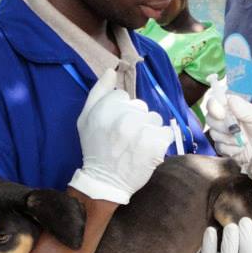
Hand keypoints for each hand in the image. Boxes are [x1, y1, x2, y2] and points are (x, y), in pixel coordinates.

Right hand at [69, 69, 173, 204]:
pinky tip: (148, 150)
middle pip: (140, 106)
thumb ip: (98, 92)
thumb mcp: (86, 118)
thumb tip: (111, 70)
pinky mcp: (156, 145)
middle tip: (125, 138)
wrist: (105, 181)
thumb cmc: (95, 148)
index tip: (114, 125)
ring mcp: (142, 132)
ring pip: (155, 118)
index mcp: (105, 110)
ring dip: (149, 129)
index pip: (123, 96)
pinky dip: (160, 141)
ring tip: (137, 144)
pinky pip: (166, 132)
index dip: (119, 110)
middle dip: (135, 119)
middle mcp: (124, 118)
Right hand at [206, 95, 251, 167]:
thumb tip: (229, 99)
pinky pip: (218, 147)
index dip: (214, 107)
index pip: (215, 102)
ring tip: (244, 141)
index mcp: (234, 108)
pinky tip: (241, 149)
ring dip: (228, 139)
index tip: (221, 114)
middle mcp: (226, 119)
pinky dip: (230, 149)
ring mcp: (224, 133)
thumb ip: (244, 109)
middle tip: (238, 131)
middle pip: (210, 118)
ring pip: (213, 133)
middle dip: (222, 126)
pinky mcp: (225, 147)